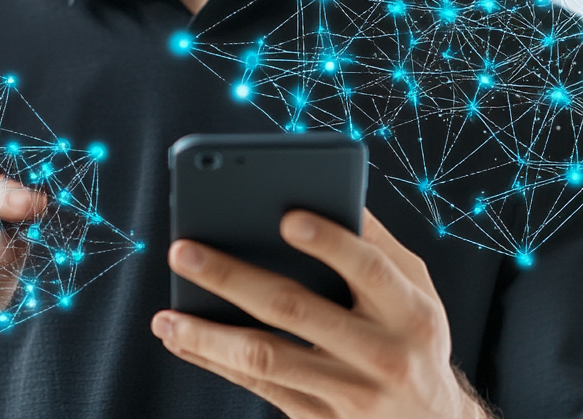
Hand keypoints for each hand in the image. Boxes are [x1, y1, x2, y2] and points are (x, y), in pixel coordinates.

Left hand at [151, 209, 486, 418]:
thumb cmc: (415, 334)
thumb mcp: (416, 288)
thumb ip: (374, 241)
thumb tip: (320, 186)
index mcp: (411, 310)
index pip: (369, 268)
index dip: (331, 242)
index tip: (286, 217)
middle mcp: (384, 355)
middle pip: (297, 310)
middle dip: (233, 277)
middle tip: (182, 250)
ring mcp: (352, 396)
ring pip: (268, 359)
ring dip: (208, 336)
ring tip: (166, 315)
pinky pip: (260, 388)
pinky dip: (215, 362)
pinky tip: (182, 338)